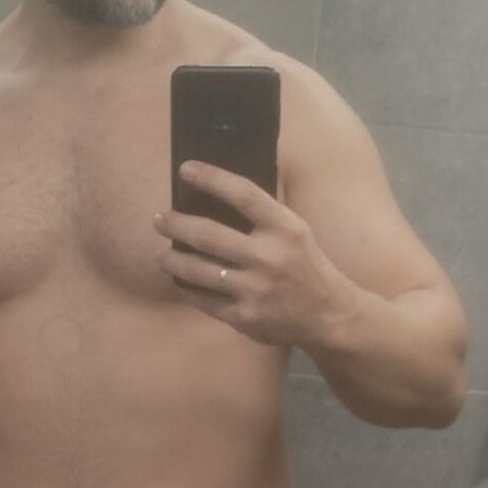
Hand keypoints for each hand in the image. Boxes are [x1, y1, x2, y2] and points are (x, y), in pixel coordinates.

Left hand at [153, 160, 356, 347]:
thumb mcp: (295, 231)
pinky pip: (204, 300)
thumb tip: (218, 192)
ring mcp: (254, 289)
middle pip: (208, 234)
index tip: (185, 170)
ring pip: (198, 271)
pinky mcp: (244, 317)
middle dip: (175, 225)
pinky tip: (182, 282)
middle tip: (158, 220)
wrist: (329, 315)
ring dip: (172, 260)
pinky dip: (188, 289)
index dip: (211, 178)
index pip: (243, 193)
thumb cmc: (306, 266)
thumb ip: (264, 215)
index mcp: (284, 228)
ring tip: (161, 255)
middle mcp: (268, 257)